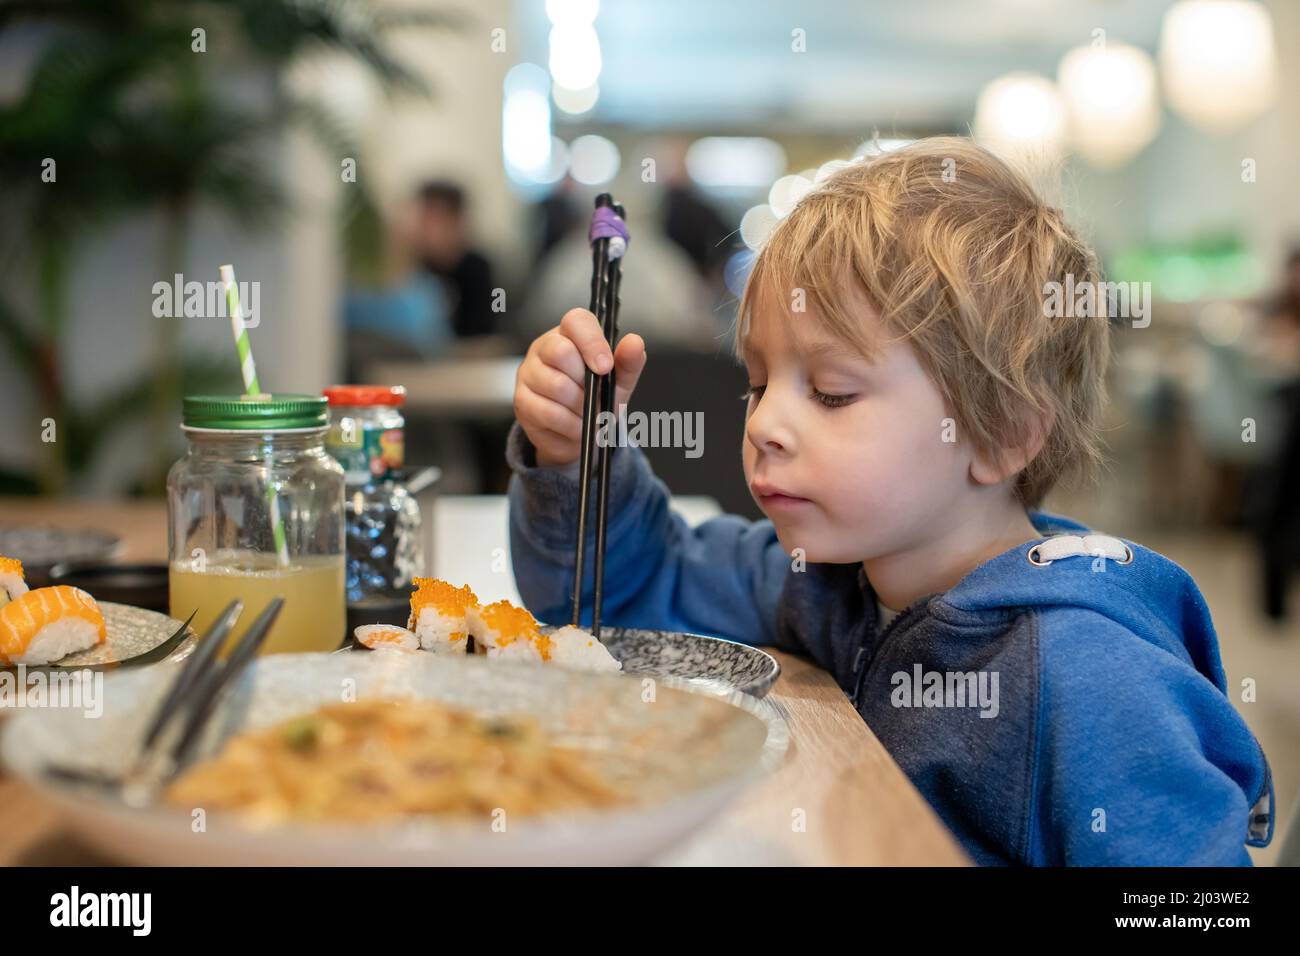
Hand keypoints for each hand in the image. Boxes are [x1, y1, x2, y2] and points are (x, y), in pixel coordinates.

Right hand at [514, 308, 647, 467]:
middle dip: (585, 381)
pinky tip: (576, 425)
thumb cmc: (597, 398)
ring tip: (586, 412)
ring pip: (556, 385)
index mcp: (570, 335)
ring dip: (580, 406)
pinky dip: (571, 424)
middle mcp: (544, 348)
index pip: (576, 321)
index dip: (592, 342)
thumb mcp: (619, 381)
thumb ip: (629, 362)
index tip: (606, 366)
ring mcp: (529, 373)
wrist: (579, 434)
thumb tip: (634, 342)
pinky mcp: (522, 400)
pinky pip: (548, 412)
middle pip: (560, 352)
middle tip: (594, 395)